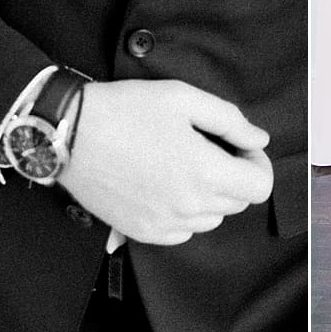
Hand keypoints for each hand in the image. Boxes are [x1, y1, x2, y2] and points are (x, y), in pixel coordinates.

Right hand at [62, 80, 272, 245]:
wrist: (70, 134)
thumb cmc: (127, 110)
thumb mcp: (184, 98)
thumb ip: (230, 120)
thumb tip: (258, 140)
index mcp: (205, 173)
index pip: (260, 187)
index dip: (257, 164)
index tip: (240, 148)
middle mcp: (188, 206)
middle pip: (237, 204)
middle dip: (234, 176)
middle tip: (211, 149)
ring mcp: (164, 224)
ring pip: (210, 219)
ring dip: (210, 196)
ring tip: (185, 165)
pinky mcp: (141, 232)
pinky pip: (181, 232)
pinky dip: (183, 213)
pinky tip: (166, 185)